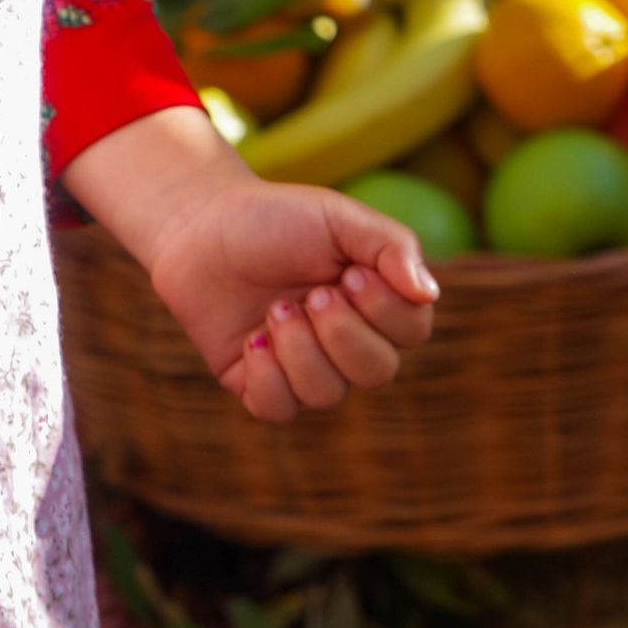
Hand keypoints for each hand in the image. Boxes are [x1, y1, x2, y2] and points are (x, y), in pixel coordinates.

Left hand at [62, 109, 437, 424]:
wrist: (199, 226)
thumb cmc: (275, 218)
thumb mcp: (338, 217)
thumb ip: (390, 246)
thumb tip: (428, 294)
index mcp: (374, 302)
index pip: (413, 332)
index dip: (385, 310)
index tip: (349, 272)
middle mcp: (345, 341)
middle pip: (377, 372)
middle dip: (343, 333)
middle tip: (311, 294)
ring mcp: (302, 366)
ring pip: (327, 394)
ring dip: (300, 349)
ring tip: (275, 309)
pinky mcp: (258, 384)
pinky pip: (279, 409)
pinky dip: (267, 376)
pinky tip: (252, 338)